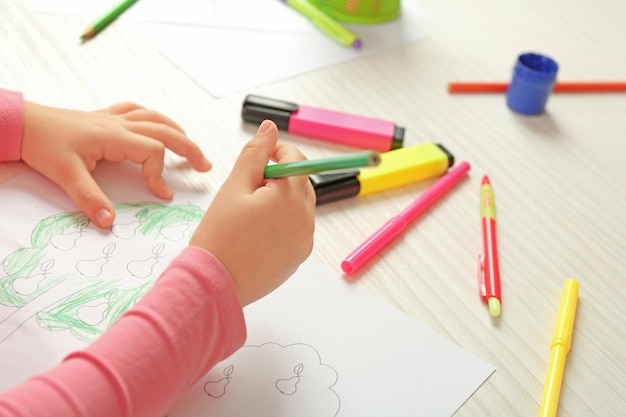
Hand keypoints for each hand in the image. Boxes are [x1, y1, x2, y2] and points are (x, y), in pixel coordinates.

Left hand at [20, 101, 211, 227]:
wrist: (23, 123)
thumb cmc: (43, 144)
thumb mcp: (65, 175)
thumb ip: (90, 199)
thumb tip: (110, 222)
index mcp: (114, 136)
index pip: (152, 151)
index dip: (161, 174)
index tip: (162, 194)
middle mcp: (119, 124)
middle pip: (165, 131)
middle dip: (188, 148)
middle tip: (204, 166)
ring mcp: (113, 118)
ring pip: (155, 117)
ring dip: (177, 131)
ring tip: (190, 146)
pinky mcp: (104, 117)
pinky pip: (136, 111)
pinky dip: (153, 117)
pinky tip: (156, 123)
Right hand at [190, 120, 315, 305]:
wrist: (213, 284)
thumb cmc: (219, 236)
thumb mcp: (234, 186)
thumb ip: (255, 153)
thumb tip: (270, 128)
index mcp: (291, 198)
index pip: (296, 160)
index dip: (276, 153)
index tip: (258, 159)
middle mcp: (306, 219)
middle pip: (300, 183)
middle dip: (278, 179)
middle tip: (247, 191)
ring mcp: (304, 241)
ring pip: (299, 206)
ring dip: (280, 201)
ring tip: (249, 215)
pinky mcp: (298, 258)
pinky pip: (296, 229)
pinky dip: (281, 223)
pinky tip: (256, 233)